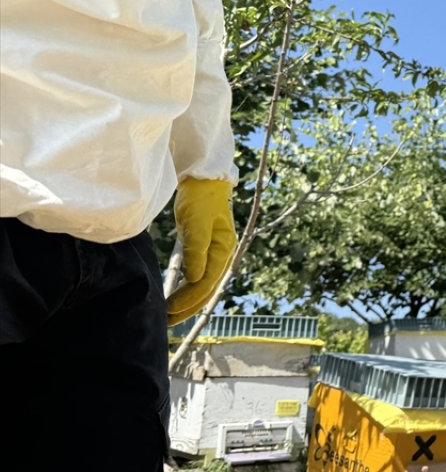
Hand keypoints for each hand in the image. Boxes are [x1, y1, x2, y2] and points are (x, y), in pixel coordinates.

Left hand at [167, 178, 236, 325]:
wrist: (204, 179)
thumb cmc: (200, 198)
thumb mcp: (197, 222)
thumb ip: (196, 250)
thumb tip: (195, 279)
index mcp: (223, 250)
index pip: (206, 282)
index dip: (188, 299)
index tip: (168, 310)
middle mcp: (221, 255)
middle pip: (205, 289)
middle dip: (187, 307)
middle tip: (165, 322)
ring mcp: (214, 254)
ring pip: (201, 285)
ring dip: (186, 302)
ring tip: (169, 316)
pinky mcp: (203, 250)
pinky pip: (196, 277)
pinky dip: (186, 290)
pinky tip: (175, 296)